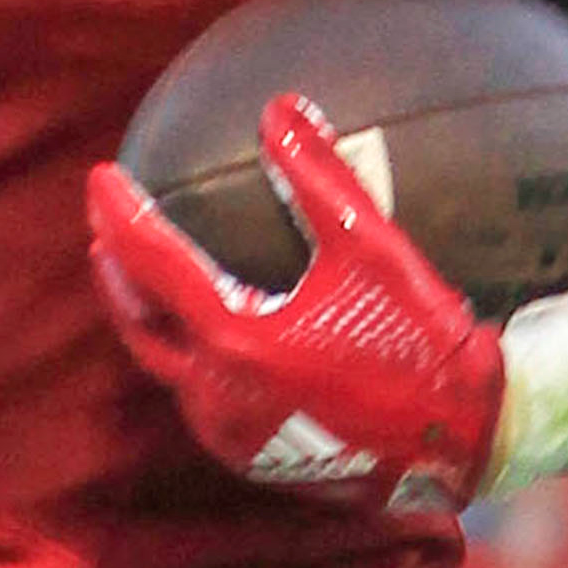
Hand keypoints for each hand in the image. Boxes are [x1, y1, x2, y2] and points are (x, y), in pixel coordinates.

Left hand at [86, 95, 502, 514]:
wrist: (464, 442)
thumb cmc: (423, 343)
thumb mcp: (374, 249)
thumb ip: (318, 177)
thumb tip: (281, 109)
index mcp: (239, 341)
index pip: (154, 264)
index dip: (122, 214)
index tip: (102, 177)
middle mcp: (219, 395)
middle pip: (141, 325)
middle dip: (116, 276)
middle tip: (105, 231)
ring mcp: (231, 435)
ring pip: (170, 368)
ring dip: (155, 320)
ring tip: (153, 279)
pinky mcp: (253, 458)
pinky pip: (204, 399)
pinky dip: (195, 357)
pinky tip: (212, 333)